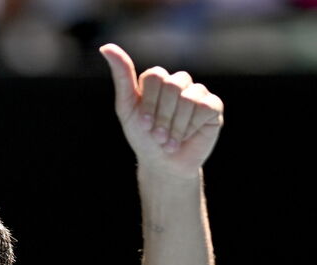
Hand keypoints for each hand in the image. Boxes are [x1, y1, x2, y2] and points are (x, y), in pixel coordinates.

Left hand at [100, 44, 223, 176]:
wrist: (163, 164)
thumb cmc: (143, 137)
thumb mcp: (127, 108)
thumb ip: (121, 77)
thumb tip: (106, 46)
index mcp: (156, 80)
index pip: (154, 76)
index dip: (148, 103)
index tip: (142, 125)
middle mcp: (178, 82)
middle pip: (172, 85)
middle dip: (161, 116)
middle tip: (157, 136)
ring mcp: (197, 93)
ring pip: (188, 97)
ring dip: (175, 125)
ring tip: (169, 141)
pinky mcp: (213, 106)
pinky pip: (205, 106)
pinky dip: (191, 126)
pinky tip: (187, 136)